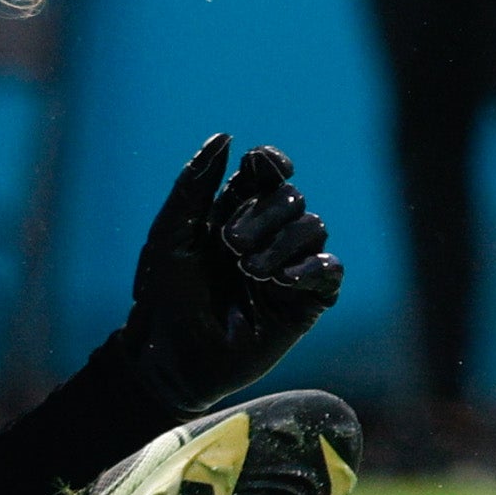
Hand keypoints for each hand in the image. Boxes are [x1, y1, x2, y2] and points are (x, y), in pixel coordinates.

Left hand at [122, 133, 341, 398]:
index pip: (267, 171)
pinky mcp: (306, 300)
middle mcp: (268, 234)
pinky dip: (312, 268)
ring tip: (249, 272)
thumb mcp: (171, 234)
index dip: (272, 162)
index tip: (267, 166)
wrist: (172, 358)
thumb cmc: (165, 297)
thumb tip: (226, 136)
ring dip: (281, 244)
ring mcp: (290, 266)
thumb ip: (194, 184)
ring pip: (314, 227)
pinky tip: (282, 281)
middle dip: (265, 214)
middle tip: (231, 246)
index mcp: (236, 212)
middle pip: (291, 196)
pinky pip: (330, 269)